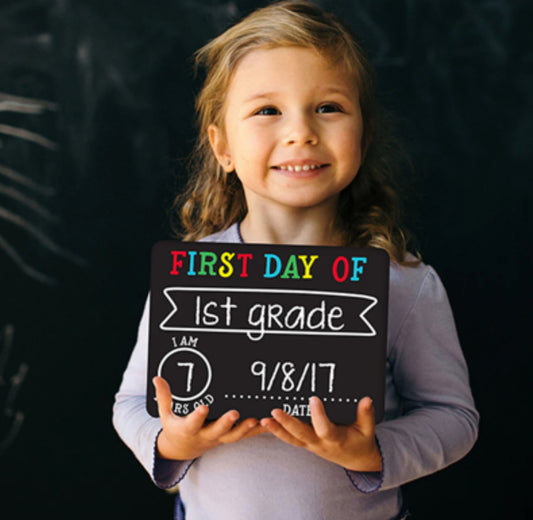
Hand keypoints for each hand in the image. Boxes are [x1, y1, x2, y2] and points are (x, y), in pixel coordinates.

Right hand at [153, 376, 264, 460]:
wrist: (184, 448)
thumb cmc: (175, 426)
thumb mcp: (166, 414)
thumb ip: (165, 397)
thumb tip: (157, 377)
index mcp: (189, 429)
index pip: (192, 423)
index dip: (198, 417)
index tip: (204, 407)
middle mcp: (206, 435)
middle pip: (218, 431)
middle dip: (227, 423)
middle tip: (235, 413)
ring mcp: (220, 438)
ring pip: (235, 436)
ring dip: (246, 429)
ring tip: (257, 419)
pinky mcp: (230, 437)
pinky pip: (245, 435)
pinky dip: (257, 430)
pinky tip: (269, 422)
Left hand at [260, 396, 381, 471]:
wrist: (355, 459)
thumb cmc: (361, 441)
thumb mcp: (367, 429)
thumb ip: (366, 415)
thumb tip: (366, 399)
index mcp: (336, 439)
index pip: (325, 428)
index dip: (318, 414)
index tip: (312, 397)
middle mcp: (320, 444)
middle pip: (301, 435)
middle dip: (288, 423)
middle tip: (275, 411)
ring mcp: (311, 445)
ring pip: (291, 439)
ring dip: (276, 430)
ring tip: (263, 420)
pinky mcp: (305, 444)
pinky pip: (289, 439)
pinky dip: (277, 431)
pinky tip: (265, 422)